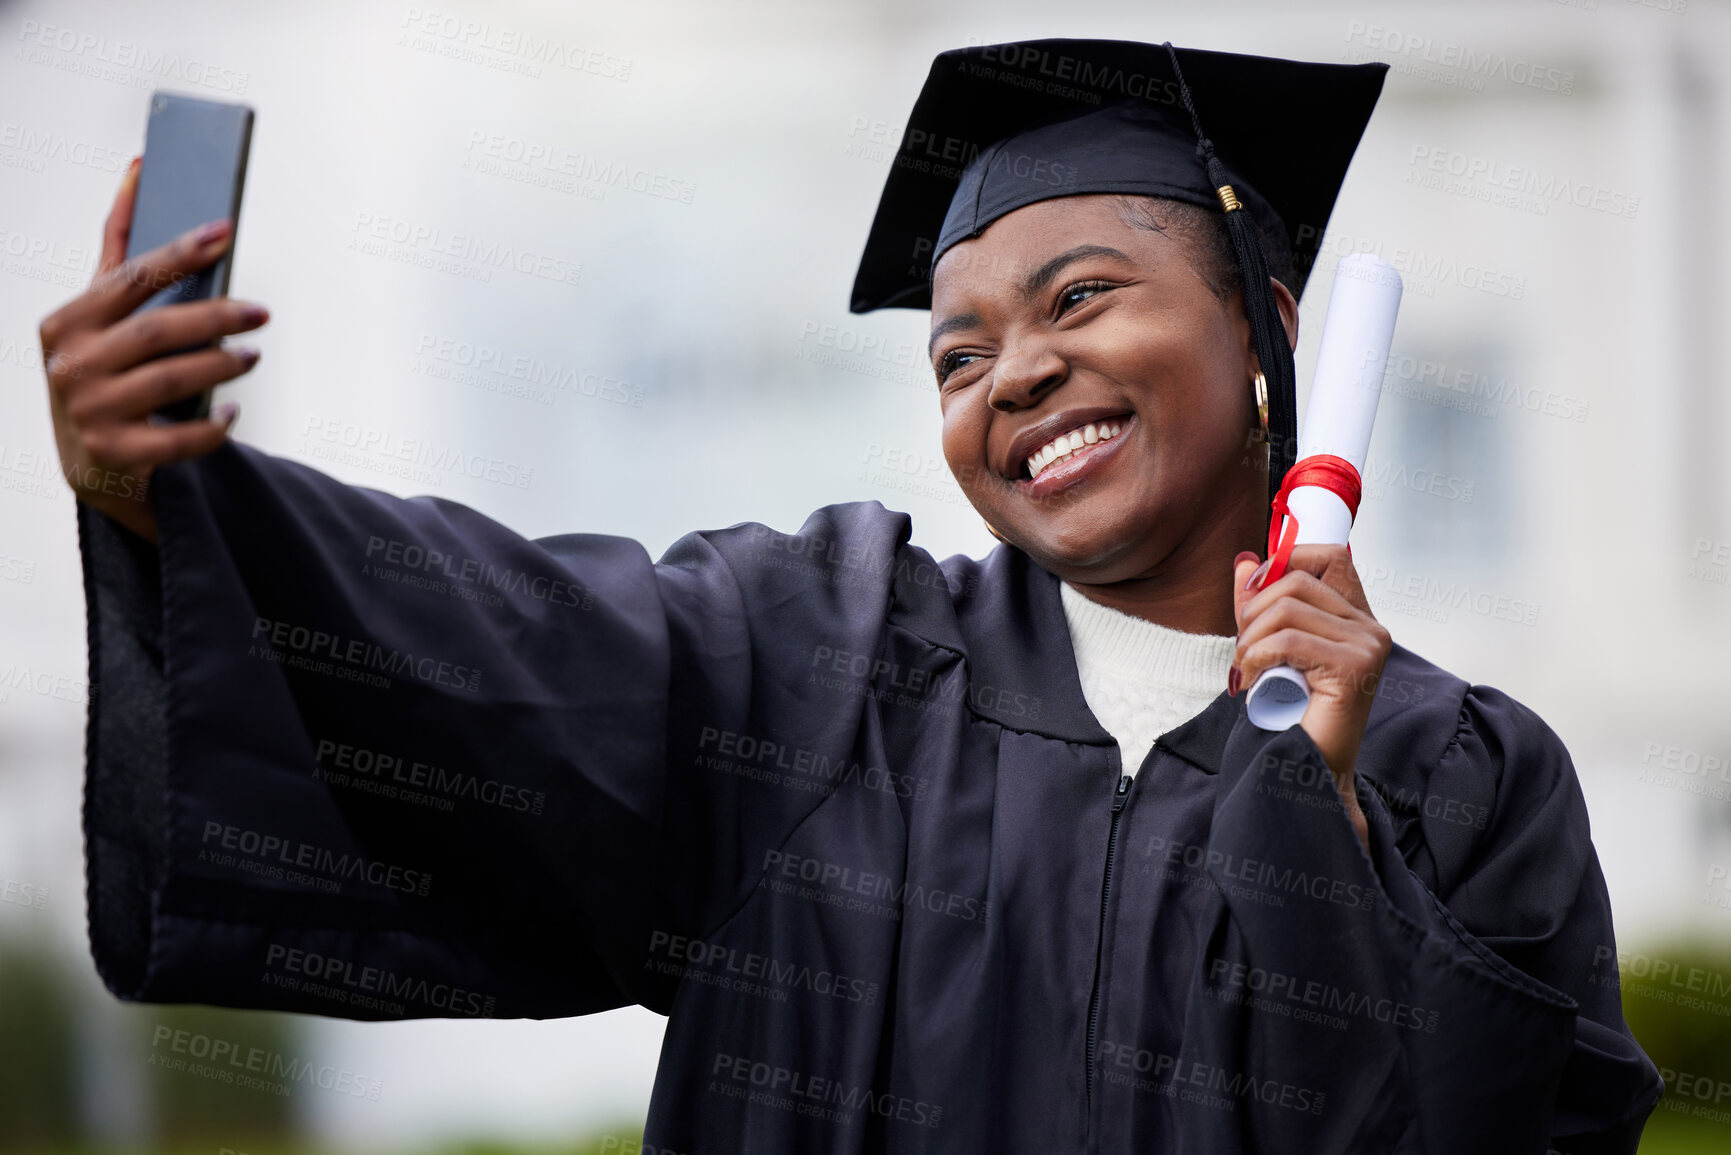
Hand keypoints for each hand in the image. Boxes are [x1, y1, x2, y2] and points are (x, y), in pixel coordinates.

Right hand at [38, 155, 267, 542]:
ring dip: (221, 365)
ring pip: (168, 381)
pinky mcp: (113, 454)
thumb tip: (140, 170)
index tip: (225, 231)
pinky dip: (212, 427)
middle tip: (261, 312)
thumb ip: (120, 246)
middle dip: (215, 317)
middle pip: (156, 332)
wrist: (89, 459)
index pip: (130, 279)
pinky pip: (176, 440)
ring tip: (252, 355)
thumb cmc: (103, 369)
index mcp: (67, 321)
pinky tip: (232, 413)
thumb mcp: (101, 311)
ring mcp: (88, 412)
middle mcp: (70, 364)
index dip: (179, 253)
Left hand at [1230, 545, 1390, 850]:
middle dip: (1253, 611)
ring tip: (1246, 672)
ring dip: (1250, 641)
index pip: (1329, 555)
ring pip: (1287, 609)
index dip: (1284, 563)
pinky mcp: (1355, 667)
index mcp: (1355, 618)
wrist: (1307, 769)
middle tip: (1243, 652)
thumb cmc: (1289, 714)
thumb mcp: (1268, 647)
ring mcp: (1368, 645)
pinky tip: (1253, 683)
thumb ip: (1259, 604)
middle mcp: (1370, 627)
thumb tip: (1245, 560)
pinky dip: (1256, 659)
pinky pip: (1288, 641)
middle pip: (1296, 580)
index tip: (1251, 597)